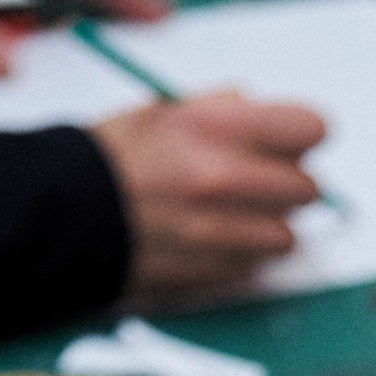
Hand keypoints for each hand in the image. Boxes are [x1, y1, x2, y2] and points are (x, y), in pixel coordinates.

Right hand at [92, 90, 327, 301]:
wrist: (64, 218)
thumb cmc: (108, 160)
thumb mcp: (160, 111)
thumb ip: (218, 108)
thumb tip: (255, 104)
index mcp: (216, 128)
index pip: (311, 129)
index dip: (304, 135)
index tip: (290, 141)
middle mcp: (226, 180)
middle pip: (308, 188)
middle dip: (288, 184)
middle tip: (258, 180)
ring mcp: (221, 231)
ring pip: (287, 235)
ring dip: (269, 226)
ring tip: (232, 214)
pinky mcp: (211, 271)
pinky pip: (255, 266)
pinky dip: (243, 254)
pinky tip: (211, 239)